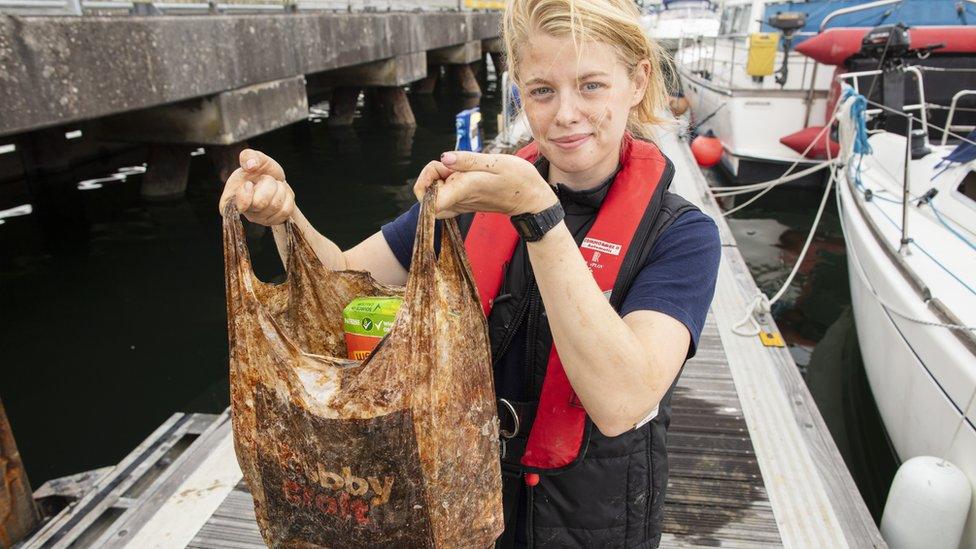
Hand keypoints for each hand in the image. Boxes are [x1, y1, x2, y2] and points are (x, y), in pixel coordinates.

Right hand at [218, 149, 295, 225]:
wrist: (275, 179)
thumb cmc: (260, 170)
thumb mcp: (254, 157)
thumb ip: (248, 156)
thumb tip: (250, 165)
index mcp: (231, 199)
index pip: (236, 206)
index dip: (246, 194)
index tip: (249, 183)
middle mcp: (244, 212)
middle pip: (261, 203)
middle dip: (268, 185)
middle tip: (266, 180)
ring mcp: (260, 219)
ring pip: (276, 205)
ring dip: (279, 189)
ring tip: (274, 185)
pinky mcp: (274, 221)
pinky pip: (286, 210)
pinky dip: (288, 197)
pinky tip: (281, 193)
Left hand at [413, 151, 556, 218]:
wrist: (531, 199)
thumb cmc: (518, 179)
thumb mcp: (496, 162)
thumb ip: (468, 160)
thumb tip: (444, 158)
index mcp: (464, 190)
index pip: (428, 201)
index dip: (425, 180)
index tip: (440, 166)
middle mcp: (459, 201)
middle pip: (426, 194)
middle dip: (432, 174)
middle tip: (451, 163)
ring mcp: (461, 204)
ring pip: (434, 195)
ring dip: (439, 178)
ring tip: (459, 168)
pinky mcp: (464, 203)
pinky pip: (444, 197)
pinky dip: (446, 184)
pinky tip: (460, 174)